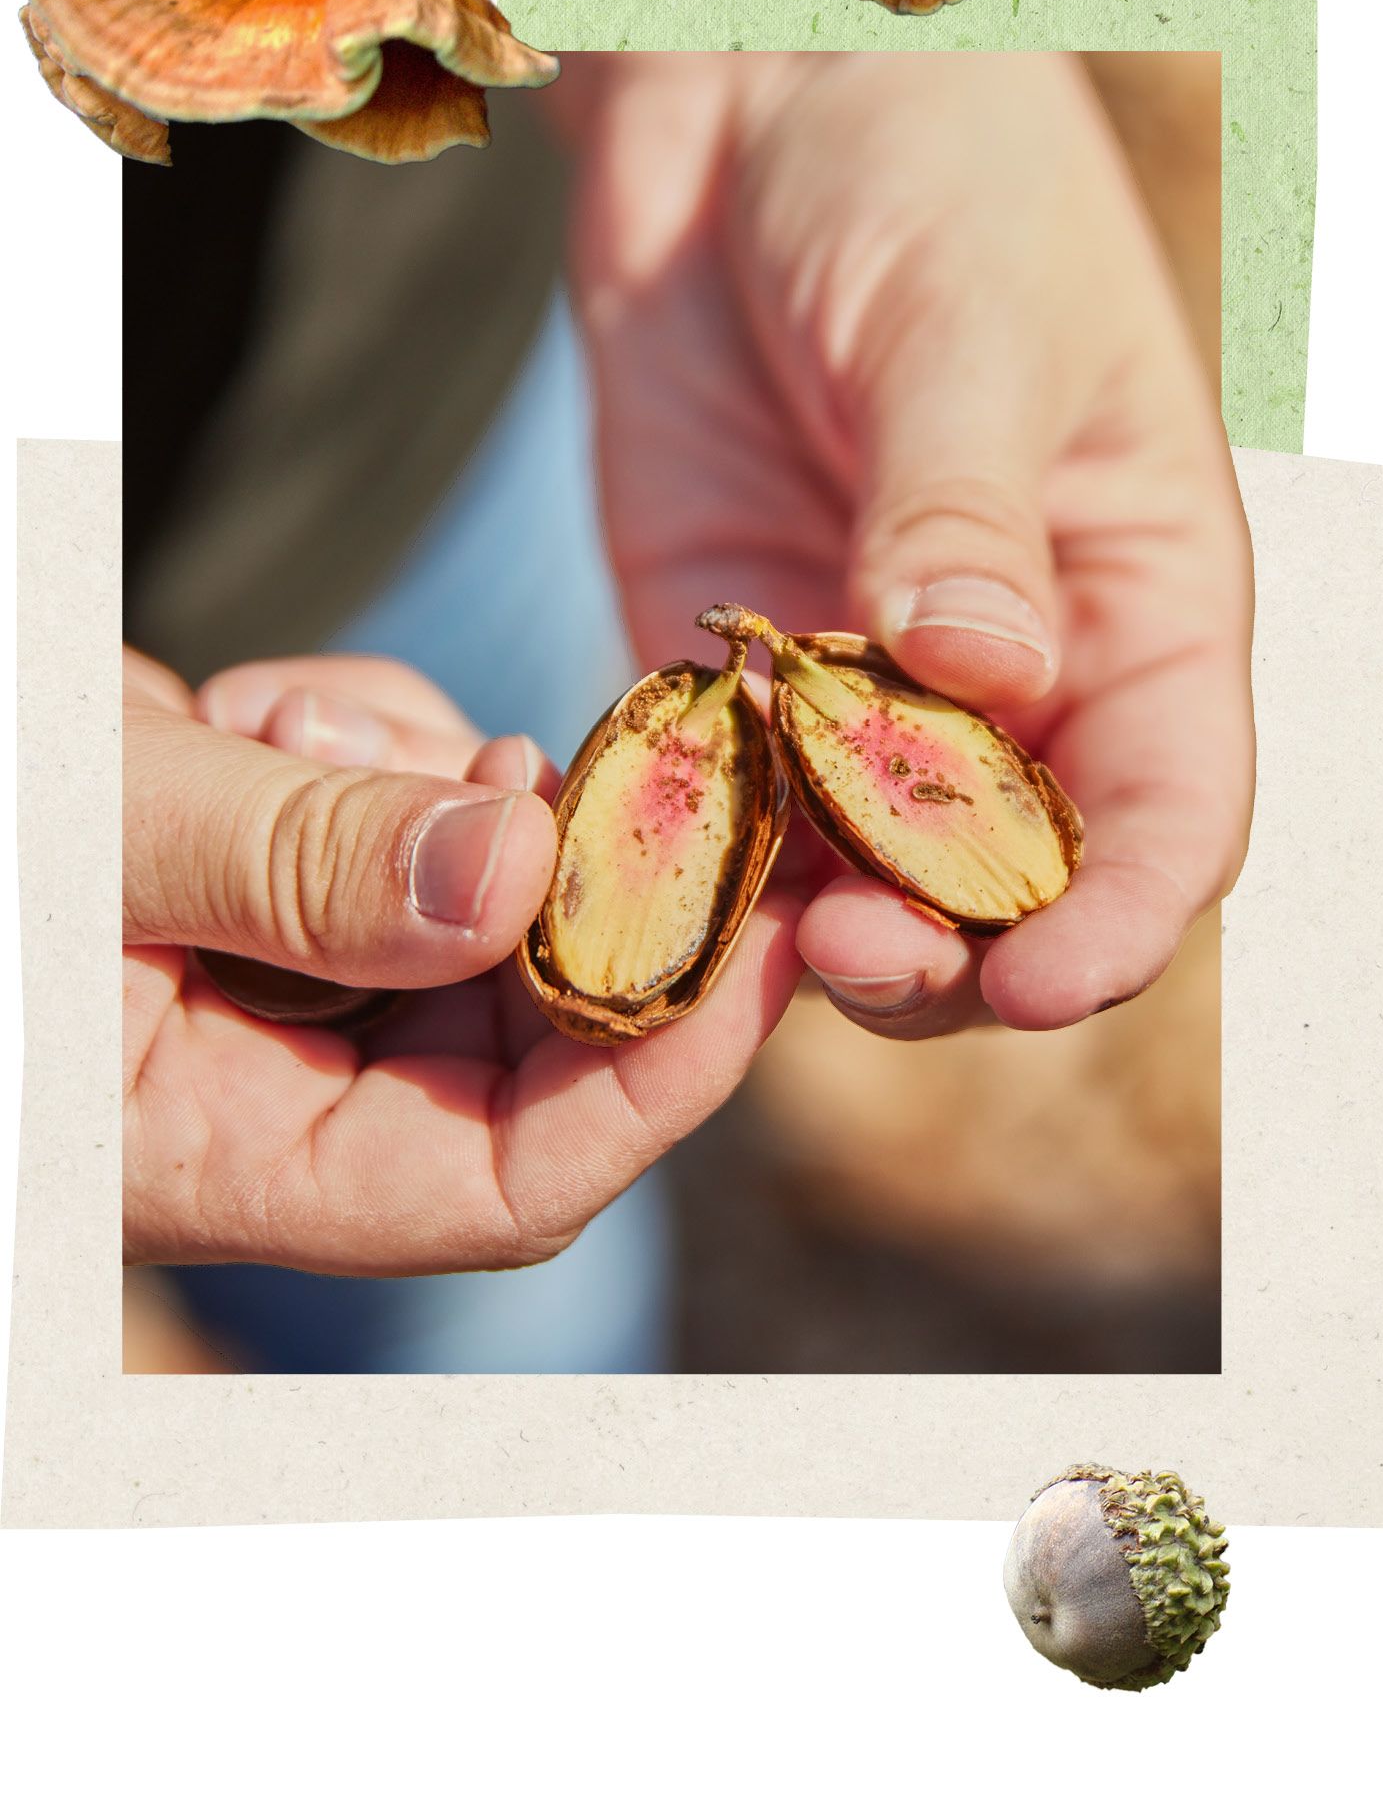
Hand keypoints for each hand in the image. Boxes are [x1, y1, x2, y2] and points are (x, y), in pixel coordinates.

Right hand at [123, 647, 798, 1271]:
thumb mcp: (105, 837)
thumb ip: (297, 863)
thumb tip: (519, 869)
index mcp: (216, 1160)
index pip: (502, 1186)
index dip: (653, 1080)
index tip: (764, 936)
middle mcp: (263, 1091)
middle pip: (519, 1025)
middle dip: (576, 880)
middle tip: (651, 754)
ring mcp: (273, 976)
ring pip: (472, 892)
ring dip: (441, 780)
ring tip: (288, 726)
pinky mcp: (271, 873)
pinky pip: (400, 809)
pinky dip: (369, 733)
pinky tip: (256, 710)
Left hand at [566, 52, 1253, 1039]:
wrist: (750, 84)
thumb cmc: (927, 163)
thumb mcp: (966, 320)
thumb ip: (969, 501)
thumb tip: (982, 671)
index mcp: (1139, 593)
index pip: (1172, 809)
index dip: (1119, 915)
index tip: (1038, 979)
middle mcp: (1013, 662)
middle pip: (1009, 876)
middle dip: (947, 940)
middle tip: (851, 949)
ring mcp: (860, 666)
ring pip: (854, 865)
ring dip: (802, 914)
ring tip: (738, 919)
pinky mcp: (722, 647)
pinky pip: (714, 787)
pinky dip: (684, 837)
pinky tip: (629, 844)